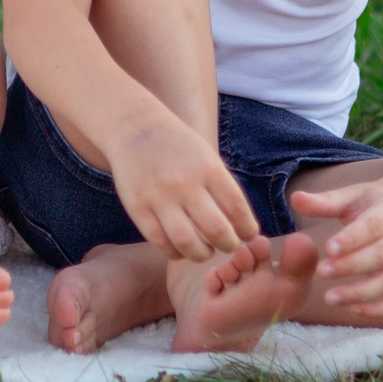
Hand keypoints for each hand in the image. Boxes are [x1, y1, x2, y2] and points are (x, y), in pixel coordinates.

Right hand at [107, 117, 258, 263]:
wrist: (134, 126)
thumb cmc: (178, 147)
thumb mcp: (206, 157)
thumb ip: (223, 189)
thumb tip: (245, 227)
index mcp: (207, 168)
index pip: (237, 208)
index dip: (247, 228)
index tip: (248, 235)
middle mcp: (184, 183)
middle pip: (216, 230)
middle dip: (229, 245)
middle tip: (229, 246)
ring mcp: (159, 196)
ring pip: (187, 243)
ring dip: (202, 254)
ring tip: (205, 251)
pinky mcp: (137, 207)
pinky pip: (160, 242)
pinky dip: (175, 252)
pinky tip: (181, 249)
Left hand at [292, 180, 382, 317]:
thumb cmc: (371, 205)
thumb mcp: (351, 197)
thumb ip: (324, 202)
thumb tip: (295, 198)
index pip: (373, 227)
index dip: (352, 239)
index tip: (327, 249)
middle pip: (382, 256)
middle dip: (351, 266)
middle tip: (320, 272)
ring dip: (360, 293)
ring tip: (329, 297)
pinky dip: (380, 310)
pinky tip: (353, 309)